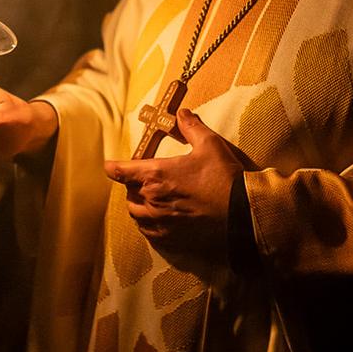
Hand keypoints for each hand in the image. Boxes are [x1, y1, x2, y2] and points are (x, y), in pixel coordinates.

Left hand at [103, 108, 244, 255]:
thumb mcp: (209, 144)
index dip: (113, 167)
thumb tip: (182, 114)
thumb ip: (191, 127)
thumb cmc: (224, 177)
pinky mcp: (170, 237)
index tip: (109, 166)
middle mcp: (152, 200)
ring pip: (135, 213)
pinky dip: (148, 224)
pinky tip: (157, 219)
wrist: (243, 212)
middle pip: (128, 192)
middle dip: (132, 184)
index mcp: (156, 174)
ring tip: (148, 199)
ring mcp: (160, 221)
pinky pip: (148, 232)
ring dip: (138, 204)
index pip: (122, 171)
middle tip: (143, 179)